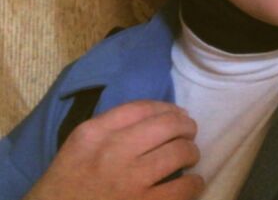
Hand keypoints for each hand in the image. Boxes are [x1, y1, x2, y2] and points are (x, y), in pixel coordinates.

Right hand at [23, 100, 203, 199]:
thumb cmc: (66, 187)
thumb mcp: (79, 147)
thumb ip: (111, 128)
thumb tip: (157, 117)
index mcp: (94, 133)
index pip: (142, 108)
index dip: (167, 108)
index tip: (178, 114)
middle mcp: (113, 151)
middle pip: (167, 125)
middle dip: (186, 126)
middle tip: (190, 133)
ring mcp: (130, 180)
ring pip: (179, 152)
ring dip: (191, 152)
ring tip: (190, 156)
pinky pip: (183, 187)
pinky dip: (194, 183)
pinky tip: (192, 182)